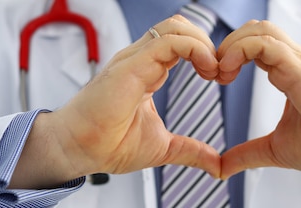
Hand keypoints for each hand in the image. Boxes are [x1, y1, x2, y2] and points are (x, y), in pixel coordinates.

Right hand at [10, 15, 222, 188]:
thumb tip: (215, 165)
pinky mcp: (131, 65)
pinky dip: (194, 49)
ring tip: (214, 70)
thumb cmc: (108, 144)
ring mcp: (134, 59)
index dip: (207, 53)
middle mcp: (141, 59)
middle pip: (181, 27)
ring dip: (203, 43)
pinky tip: (206, 69)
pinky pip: (168, 41)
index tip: (221, 77)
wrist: (79, 150)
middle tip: (222, 71)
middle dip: (209, 43)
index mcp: (148, 71)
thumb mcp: (163, 147)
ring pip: (175, 27)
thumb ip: (191, 151)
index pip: (181, 42)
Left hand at [218, 20, 300, 178]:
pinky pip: (267, 44)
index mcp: (287, 72)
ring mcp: (299, 62)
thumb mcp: (275, 149)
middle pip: (253, 30)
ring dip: (232, 45)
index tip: (216, 79)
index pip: (253, 44)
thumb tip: (223, 168)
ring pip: (260, 30)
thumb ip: (248, 154)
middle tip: (213, 74)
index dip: (229, 56)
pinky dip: (242, 50)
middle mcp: (293, 61)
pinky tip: (229, 71)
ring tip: (221, 73)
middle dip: (226, 46)